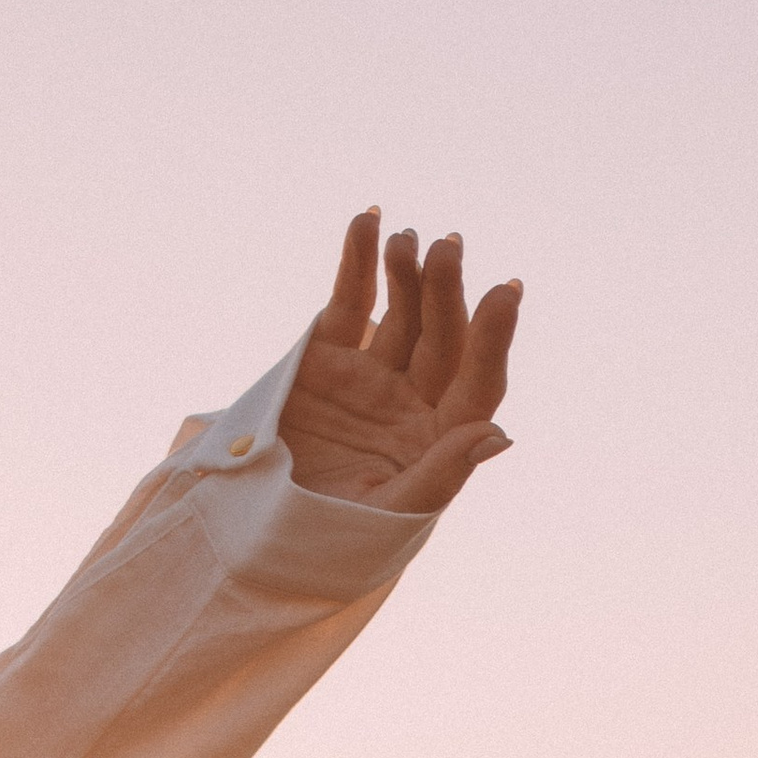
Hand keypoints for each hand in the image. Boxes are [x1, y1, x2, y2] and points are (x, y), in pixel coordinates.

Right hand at [279, 209, 519, 515]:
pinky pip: (351, 300)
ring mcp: (374, 375)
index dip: (494, 340)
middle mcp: (415, 401)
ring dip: (408, 272)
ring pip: (402, 312)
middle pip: (442, 338)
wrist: (253, 525)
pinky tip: (368, 220)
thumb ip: (441, 474)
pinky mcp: (330, 356)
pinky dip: (358, 260)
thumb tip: (497, 434)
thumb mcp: (388, 512)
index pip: (478, 383)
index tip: (505, 292)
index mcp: (440, 440)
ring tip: (406, 240)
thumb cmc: (331, 537)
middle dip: (445, 292)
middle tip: (446, 248)